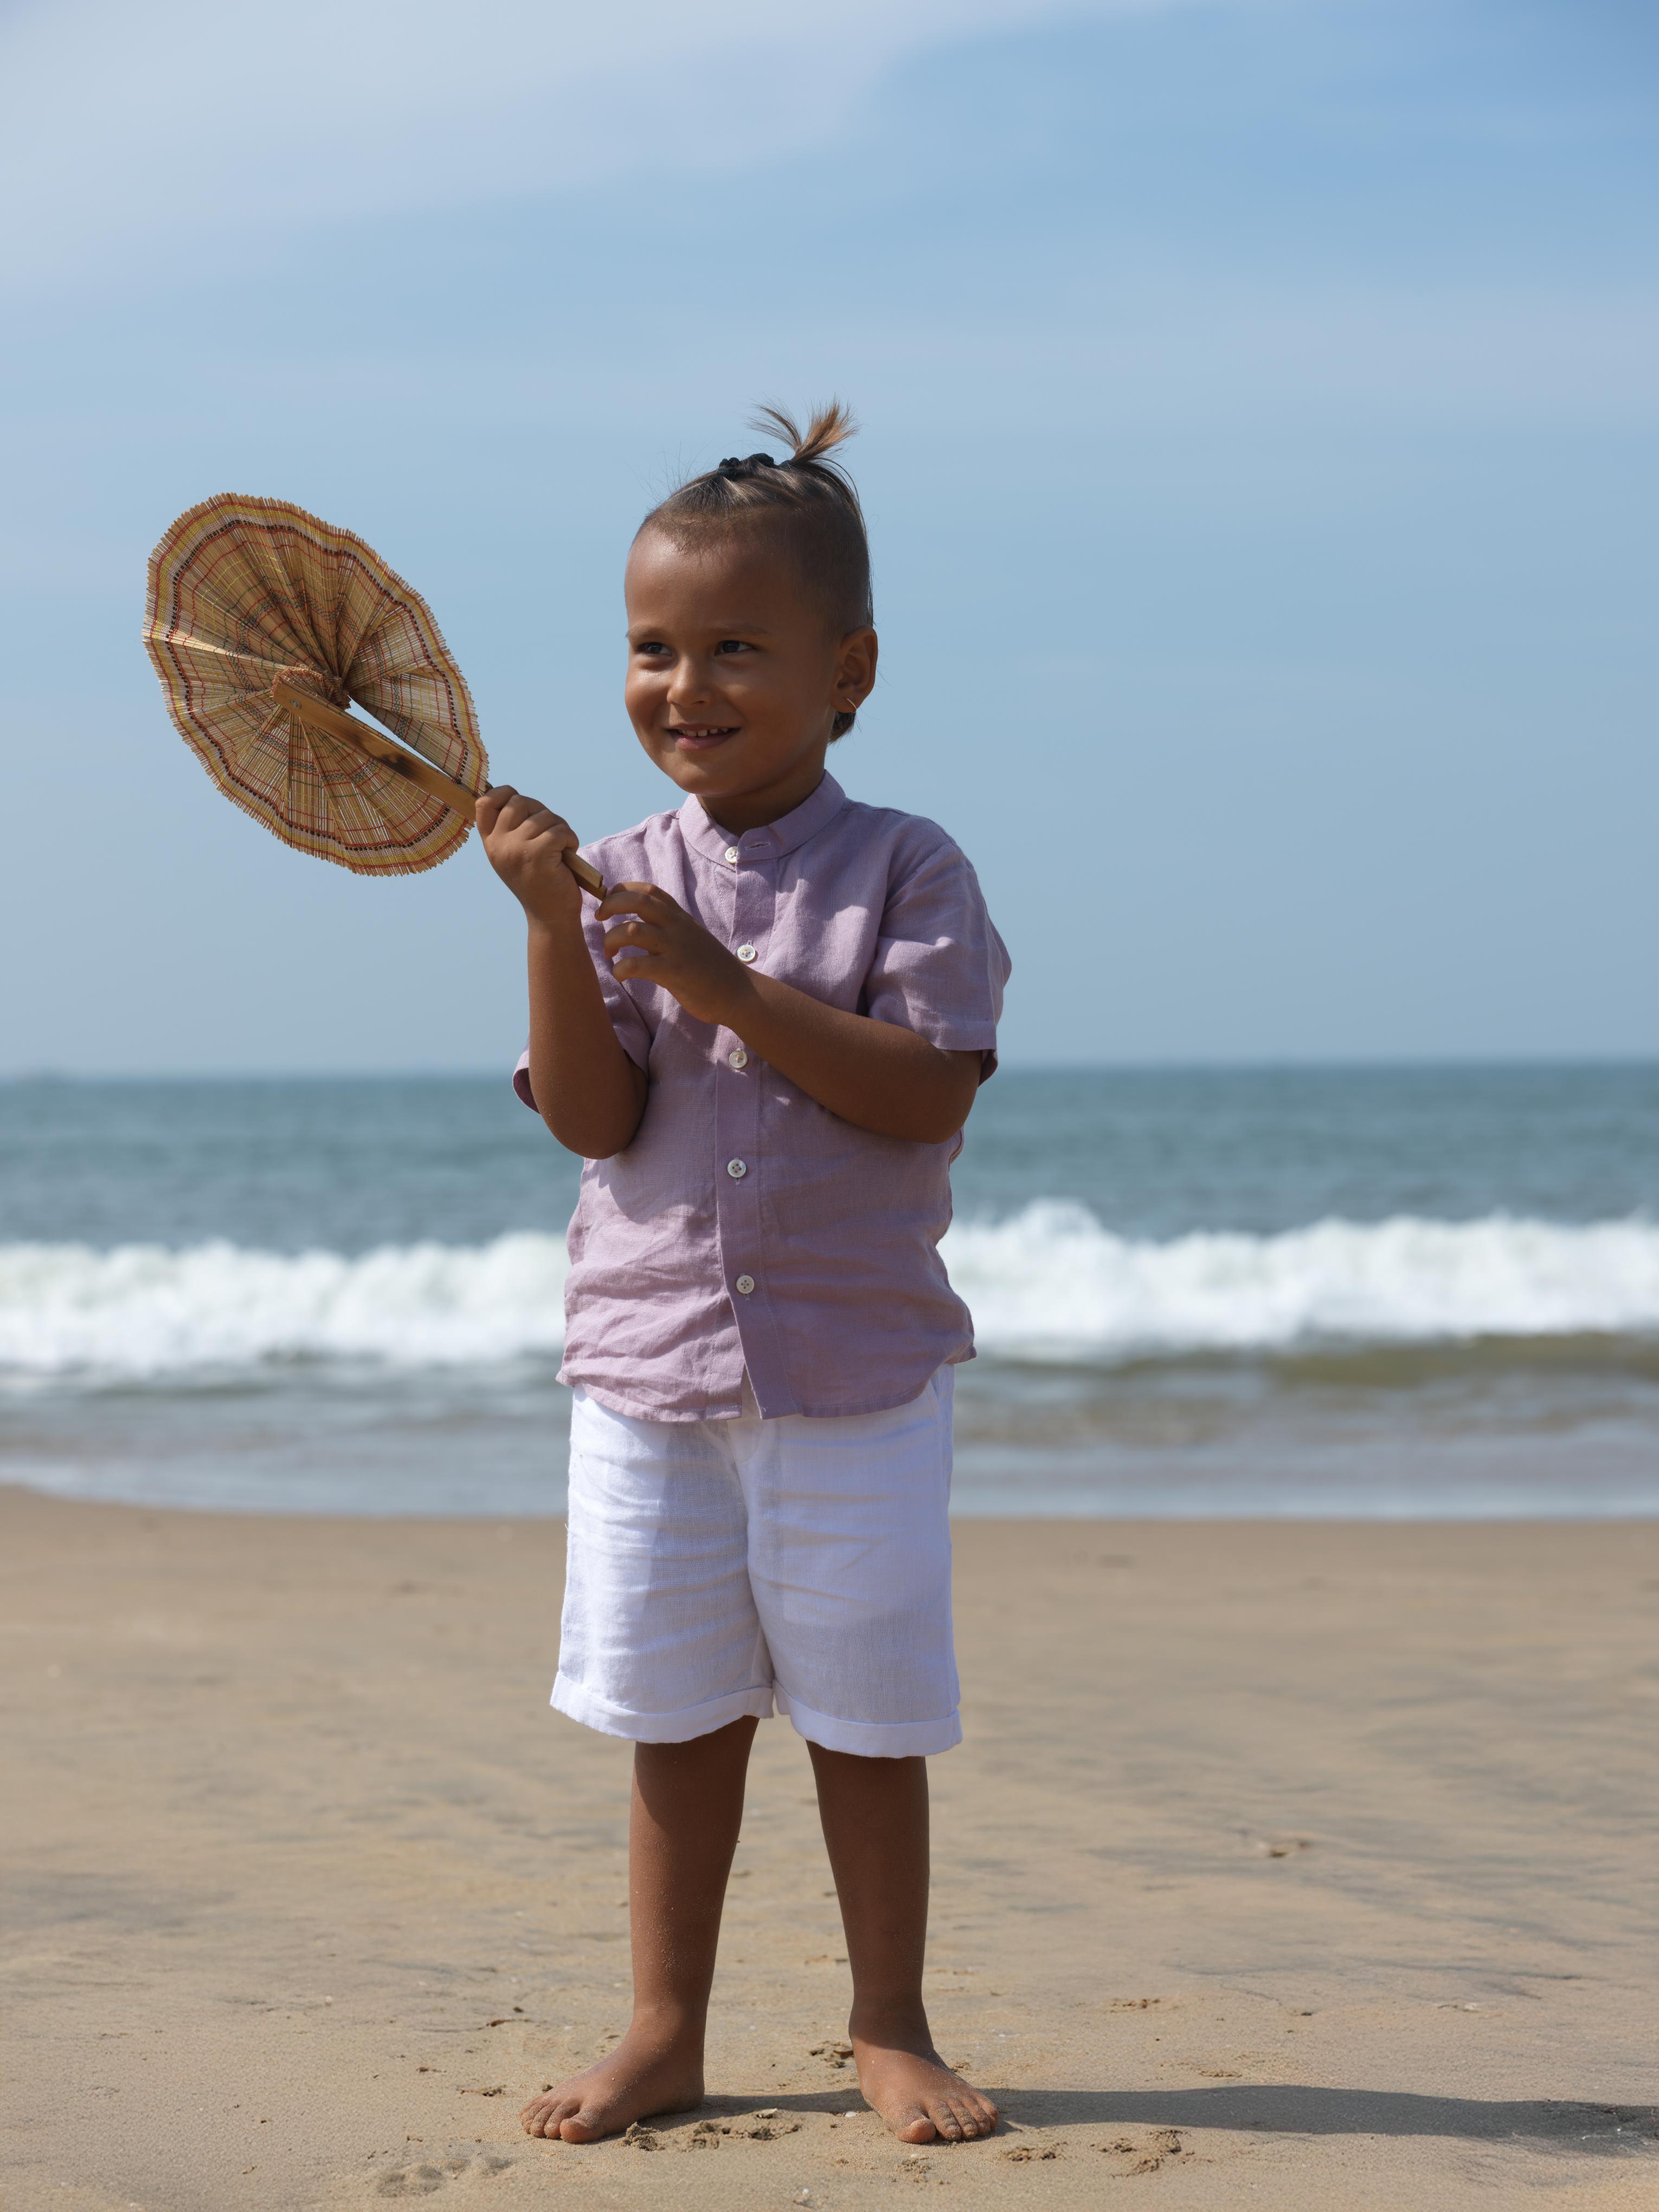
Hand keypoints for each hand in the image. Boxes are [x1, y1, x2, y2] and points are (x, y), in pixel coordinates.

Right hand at [477, 786, 581, 929]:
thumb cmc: (539, 881)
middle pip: (519, 802)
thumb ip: (511, 828)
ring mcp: (516, 849)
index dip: (504, 793)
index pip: (485, 802)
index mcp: (491, 843)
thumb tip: (515, 796)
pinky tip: (569, 853)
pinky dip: (570, 838)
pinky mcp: (537, 854)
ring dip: (560, 829)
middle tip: (551, 833)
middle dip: (541, 812)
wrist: (550, 917)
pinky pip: (559, 830)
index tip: (522, 805)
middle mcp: (498, 845)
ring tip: (561, 849)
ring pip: (544, 816)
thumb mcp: (515, 853)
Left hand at [599, 882, 750, 1024]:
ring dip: (611, 940)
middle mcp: (677, 927)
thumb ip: (667, 929)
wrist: (739, 993)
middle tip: (599, 918)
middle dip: (611, 905)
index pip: (649, 890)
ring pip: (632, 931)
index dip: (624, 889)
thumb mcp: (691, 938)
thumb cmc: (711, 969)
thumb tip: (636, 926)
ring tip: (609, 954)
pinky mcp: (674, 972)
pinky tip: (620, 974)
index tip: (608, 899)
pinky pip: (637, 964)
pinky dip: (621, 968)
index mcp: (680, 918)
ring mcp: (676, 948)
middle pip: (637, 901)